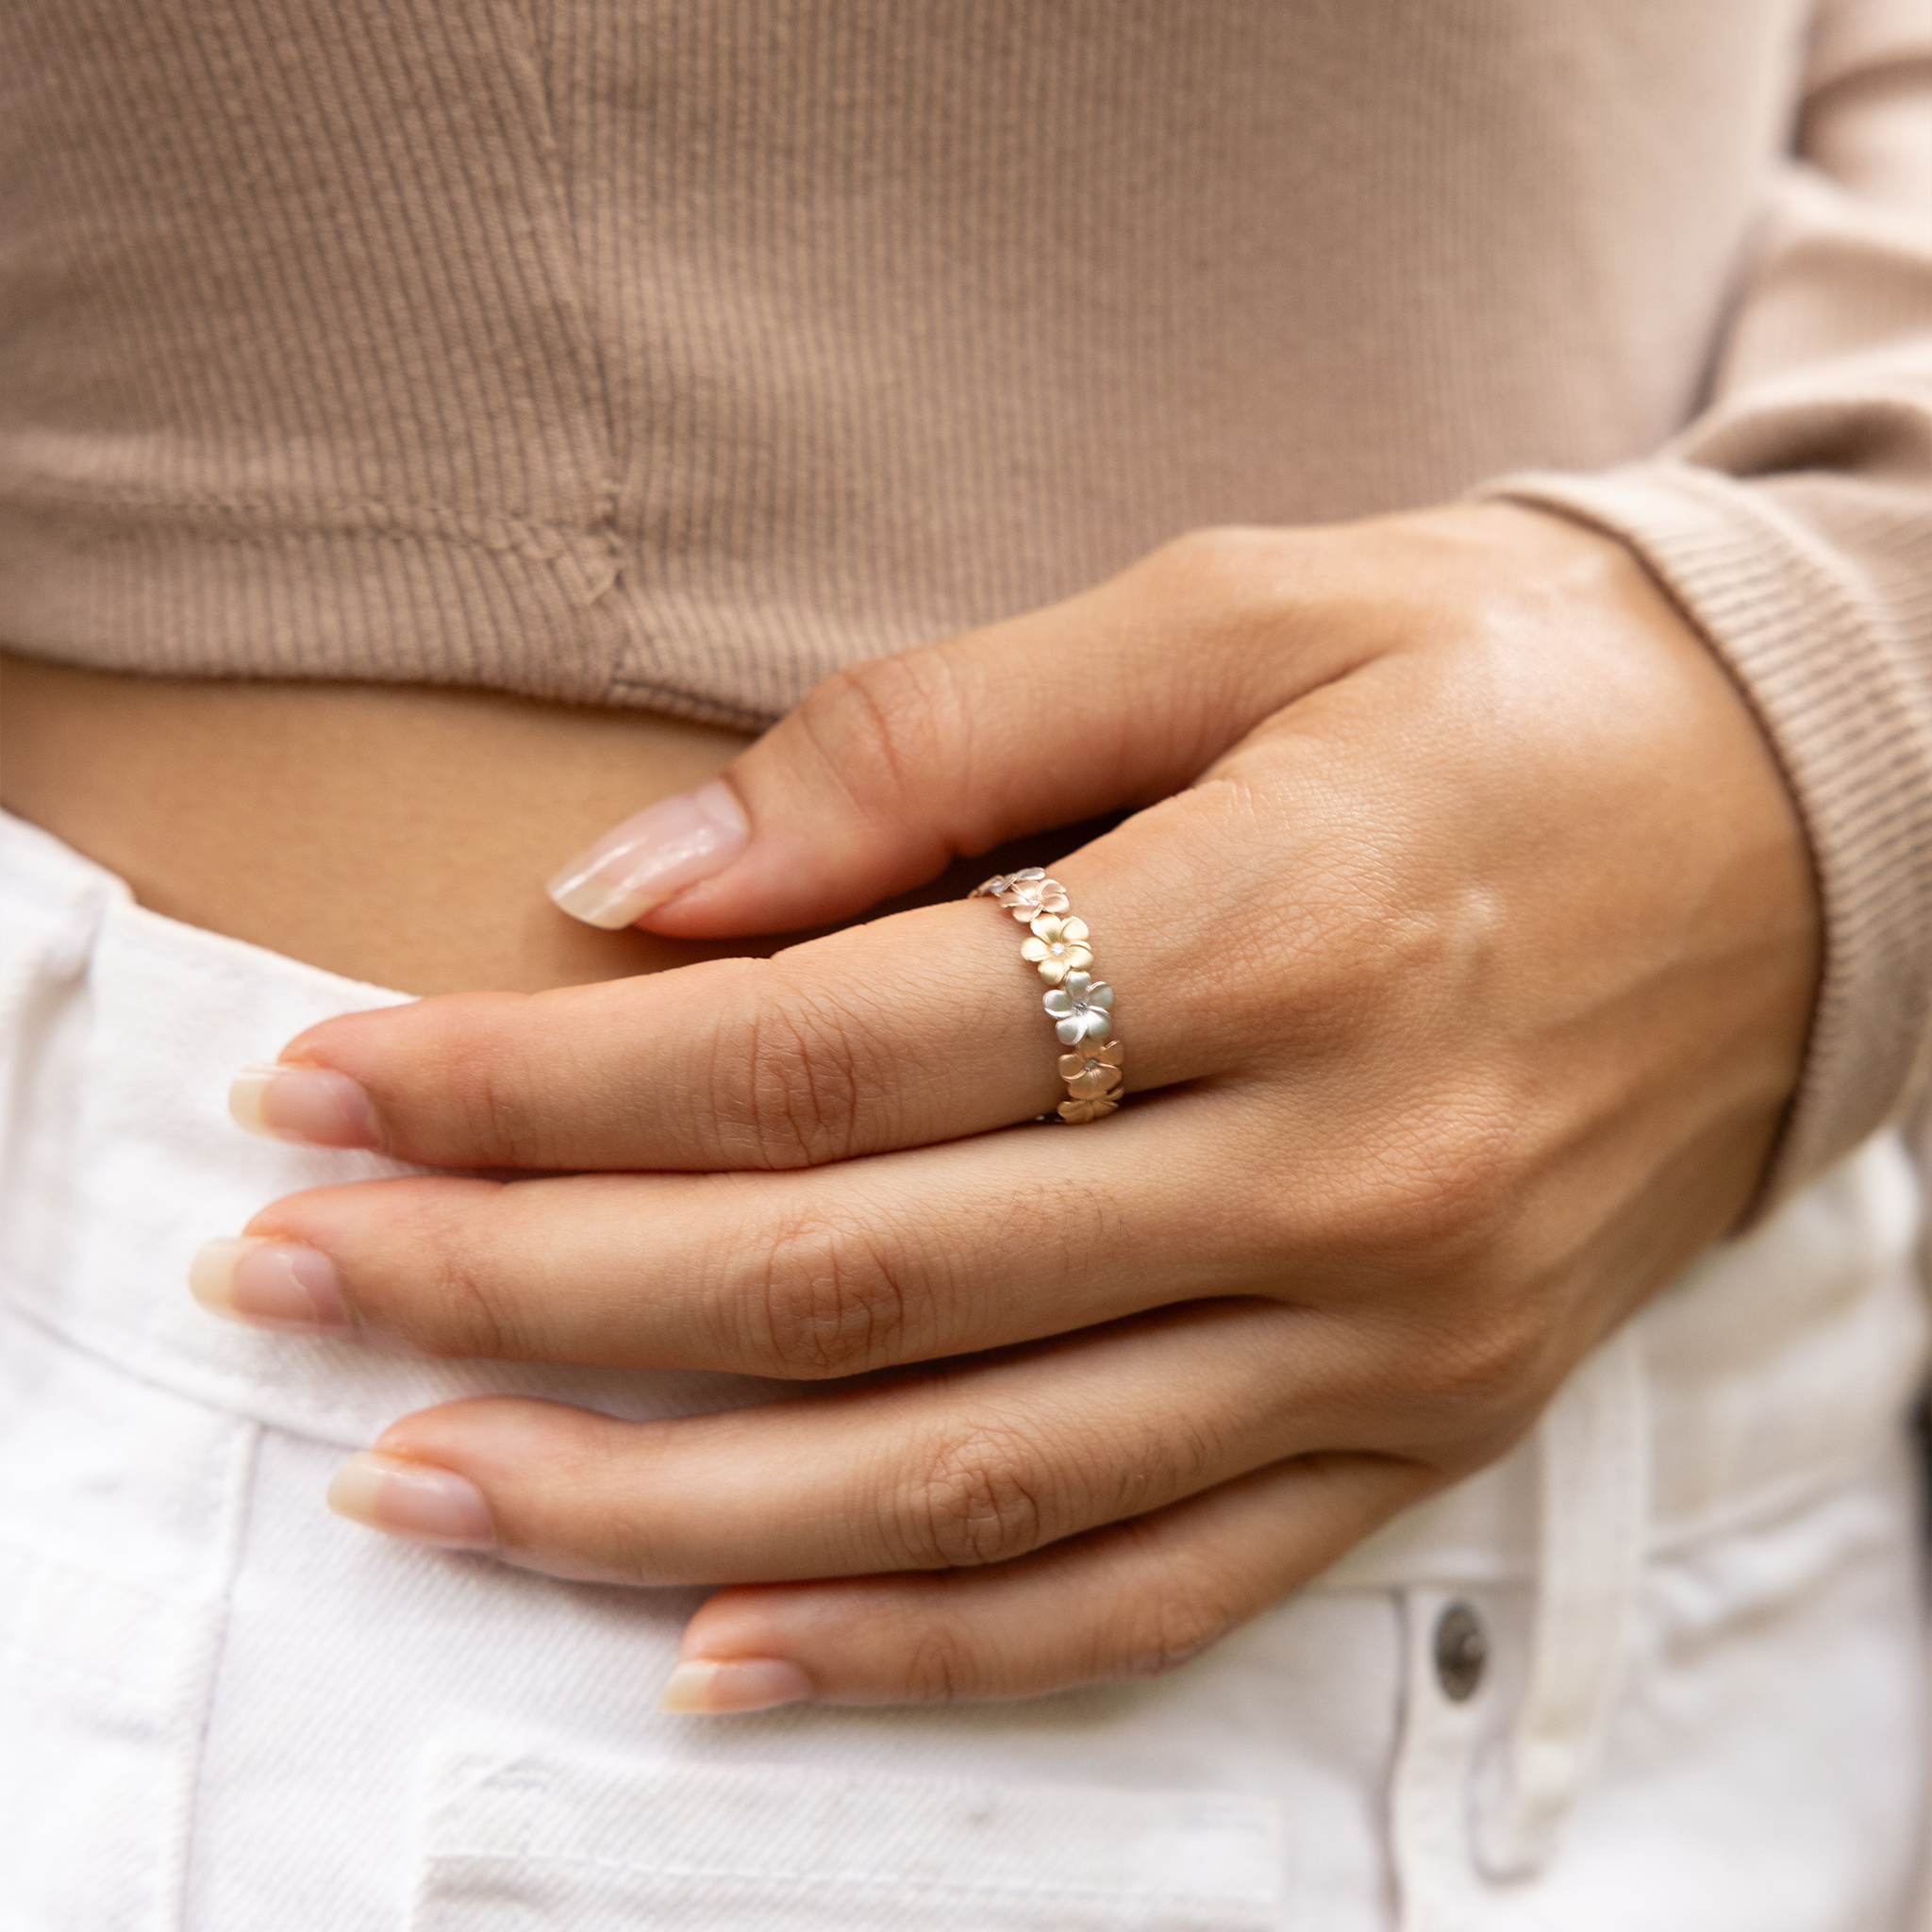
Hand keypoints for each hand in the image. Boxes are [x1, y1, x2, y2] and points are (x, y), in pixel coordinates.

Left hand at [193, 504, 1817, 1709]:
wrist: (1802, 825)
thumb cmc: (1506, 682)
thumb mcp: (1231, 614)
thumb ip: (930, 739)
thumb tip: (650, 885)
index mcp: (1287, 928)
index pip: (823, 1050)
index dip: (543, 1081)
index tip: (344, 1082)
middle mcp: (1338, 1173)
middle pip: (847, 1278)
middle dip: (527, 1287)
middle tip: (304, 1282)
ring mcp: (1385, 1342)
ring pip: (963, 1481)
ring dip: (662, 1506)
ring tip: (433, 1483)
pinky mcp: (1417, 1435)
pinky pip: (1146, 1593)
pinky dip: (926, 1646)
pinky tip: (726, 1652)